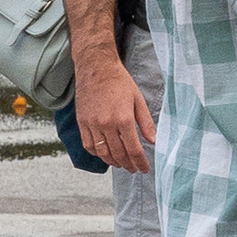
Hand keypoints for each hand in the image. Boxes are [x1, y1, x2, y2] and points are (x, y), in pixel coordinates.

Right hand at [74, 56, 152, 171]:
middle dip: (128, 165)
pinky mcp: (82, 122)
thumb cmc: (120, 81)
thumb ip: (146, 122)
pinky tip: (105, 154)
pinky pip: (88, 145)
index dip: (140, 163)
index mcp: (123, 119)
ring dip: (113, 162)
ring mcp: (92, 124)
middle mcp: (106, 124)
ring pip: (103, 153)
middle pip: (118, 154)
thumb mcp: (138, 99)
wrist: (96, 67)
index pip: (134, 149)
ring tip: (121, 164)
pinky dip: (97, 153)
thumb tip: (154, 141)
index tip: (144, 169)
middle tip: (134, 169)